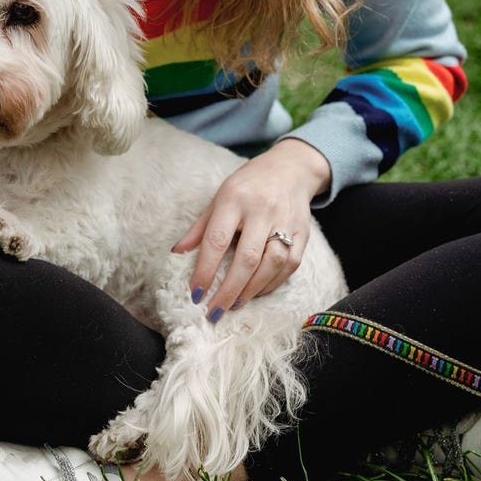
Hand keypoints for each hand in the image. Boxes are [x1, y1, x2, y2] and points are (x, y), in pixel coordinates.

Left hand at [172, 139, 331, 320]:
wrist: (290, 169)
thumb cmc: (248, 186)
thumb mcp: (219, 197)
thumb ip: (200, 227)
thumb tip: (177, 252)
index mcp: (234, 199)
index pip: (217, 240)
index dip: (205, 270)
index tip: (195, 294)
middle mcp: (262, 210)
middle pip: (247, 258)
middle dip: (229, 290)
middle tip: (215, 311)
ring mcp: (286, 222)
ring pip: (272, 264)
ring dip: (251, 290)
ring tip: (234, 304)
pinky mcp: (303, 233)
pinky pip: (289, 265)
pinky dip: (271, 284)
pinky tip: (256, 292)